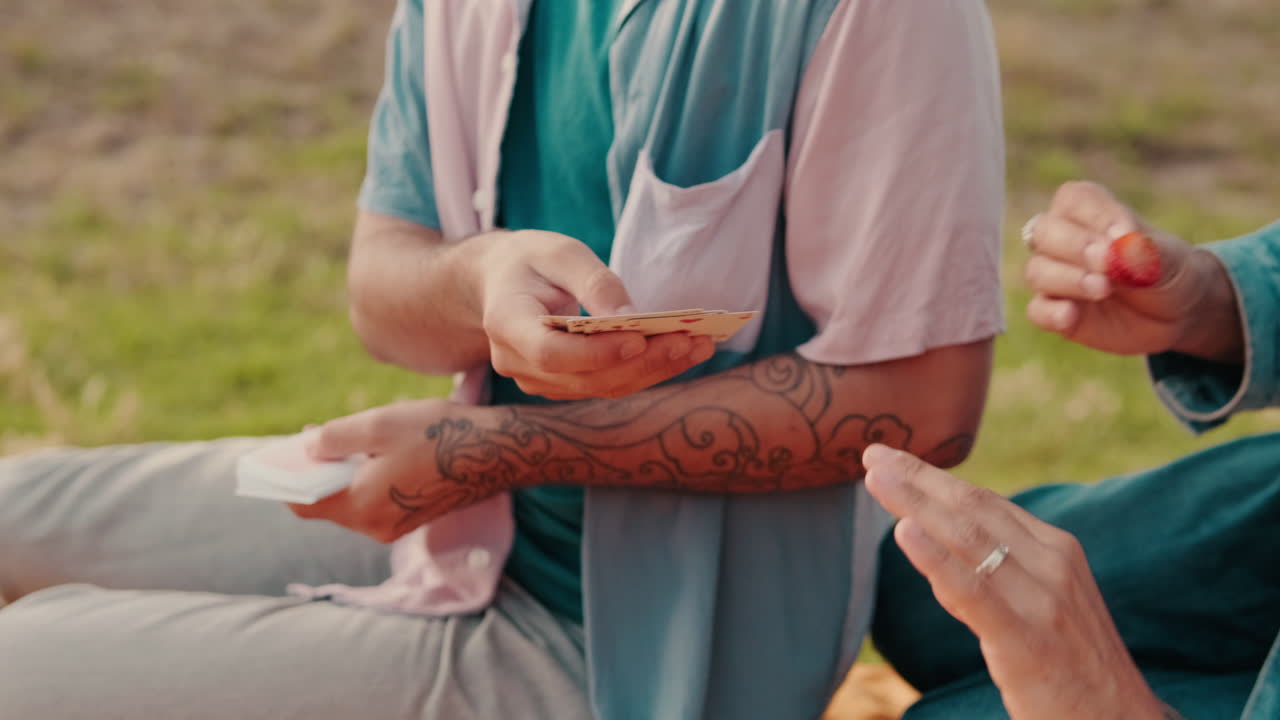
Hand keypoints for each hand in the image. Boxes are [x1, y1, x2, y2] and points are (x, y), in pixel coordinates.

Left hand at [289, 399, 505, 542]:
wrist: (497, 453)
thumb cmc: (438, 434)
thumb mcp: (377, 424)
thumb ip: (332, 438)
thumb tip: (307, 448)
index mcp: (360, 506)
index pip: (302, 504)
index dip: (284, 480)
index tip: (276, 457)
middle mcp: (375, 527)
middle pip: (327, 504)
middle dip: (316, 473)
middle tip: (314, 437)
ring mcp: (396, 527)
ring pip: (352, 503)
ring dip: (343, 475)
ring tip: (348, 440)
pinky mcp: (413, 520)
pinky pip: (375, 503)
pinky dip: (366, 481)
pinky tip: (376, 453)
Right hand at [476, 230, 714, 399]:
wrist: (501, 283)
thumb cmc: (530, 261)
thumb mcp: (559, 252)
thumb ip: (593, 283)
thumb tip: (632, 319)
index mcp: (506, 322)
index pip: (551, 352)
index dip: (596, 353)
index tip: (639, 340)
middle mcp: (516, 362)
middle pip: (585, 377)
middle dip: (642, 361)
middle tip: (692, 341)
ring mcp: (538, 381)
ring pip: (601, 387)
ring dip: (653, 370)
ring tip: (699, 346)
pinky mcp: (562, 386)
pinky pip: (606, 384)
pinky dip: (646, 370)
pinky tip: (682, 352)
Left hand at [862, 444, 1166, 719]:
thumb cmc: (1075, 665)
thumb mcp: (1040, 604)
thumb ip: (992, 572)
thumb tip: (931, 544)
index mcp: (1057, 550)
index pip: (986, 502)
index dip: (935, 477)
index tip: (892, 457)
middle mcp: (1052, 564)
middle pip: (974, 509)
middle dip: (919, 478)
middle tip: (872, 454)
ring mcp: (1042, 601)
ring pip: (969, 539)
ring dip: (917, 503)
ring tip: (876, 478)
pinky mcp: (1027, 641)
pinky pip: (975, 592)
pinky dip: (937, 559)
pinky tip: (904, 532)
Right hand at [1023, 181, 1238, 359]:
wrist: (1178, 314)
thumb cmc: (1169, 272)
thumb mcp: (1170, 259)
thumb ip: (1142, 251)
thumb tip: (1115, 248)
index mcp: (1088, 212)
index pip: (1074, 199)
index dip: (1096, 216)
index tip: (1125, 234)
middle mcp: (1063, 241)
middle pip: (1043, 231)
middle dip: (1074, 246)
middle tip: (1107, 261)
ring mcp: (1055, 277)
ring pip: (1037, 271)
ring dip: (1069, 279)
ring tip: (1103, 290)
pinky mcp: (1053, 312)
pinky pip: (1038, 311)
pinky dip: (1051, 312)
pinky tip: (1071, 316)